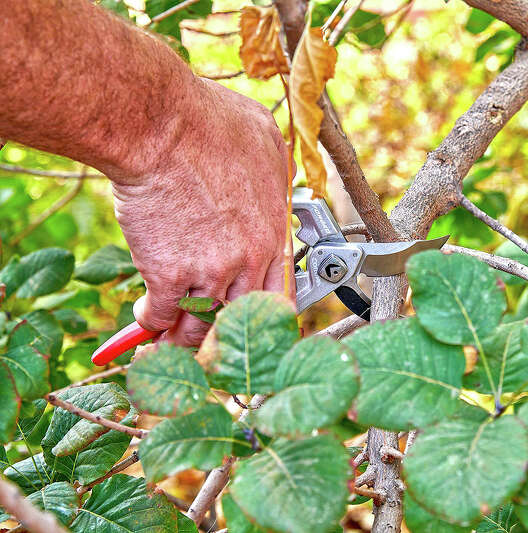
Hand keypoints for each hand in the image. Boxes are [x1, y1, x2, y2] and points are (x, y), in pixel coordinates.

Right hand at [111, 78, 291, 345]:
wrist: (161, 125)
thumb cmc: (210, 122)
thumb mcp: (265, 141)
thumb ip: (275, 172)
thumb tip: (275, 177)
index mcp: (272, 233)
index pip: (280, 294)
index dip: (263, 312)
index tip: (249, 319)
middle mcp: (247, 260)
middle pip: (240, 316)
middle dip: (222, 330)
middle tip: (206, 336)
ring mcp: (209, 272)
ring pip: (200, 325)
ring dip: (184, 334)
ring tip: (171, 337)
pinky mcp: (167, 276)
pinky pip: (159, 316)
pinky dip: (150, 321)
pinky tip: (145, 316)